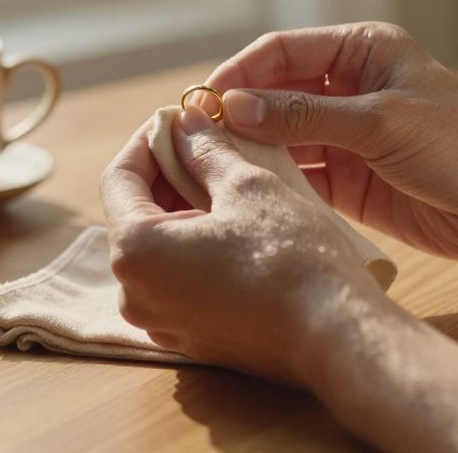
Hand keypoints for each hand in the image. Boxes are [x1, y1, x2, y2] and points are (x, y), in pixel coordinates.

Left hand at [99, 106, 384, 384]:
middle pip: (135, 214)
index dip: (148, 139)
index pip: (119, 178)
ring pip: (158, 249)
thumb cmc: (292, 258)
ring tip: (222, 179)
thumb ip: (206, 150)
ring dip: (182, 210)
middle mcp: (135, 295)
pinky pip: (178, 281)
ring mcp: (162, 322)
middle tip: (204, 142)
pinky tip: (232, 224)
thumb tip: (186, 123)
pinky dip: (195, 248)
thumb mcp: (248, 186)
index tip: (178, 119)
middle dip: (166, 174)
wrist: (338, 335)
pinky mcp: (192, 338)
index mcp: (135, 252)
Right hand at [202, 22, 457, 262]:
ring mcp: (347, 137)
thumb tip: (235, 106)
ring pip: (282, 137)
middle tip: (196, 138)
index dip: (240, 71)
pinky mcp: (348, 182)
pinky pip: (299, 176)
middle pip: (275, 94)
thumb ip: (306, 115)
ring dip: (252, 150)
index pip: (284, 51)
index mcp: (362, 51)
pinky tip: (249, 193)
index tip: (203, 99)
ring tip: (212, 168)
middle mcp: (349, 89)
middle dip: (238, 113)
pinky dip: (275, 182)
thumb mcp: (382, 123)